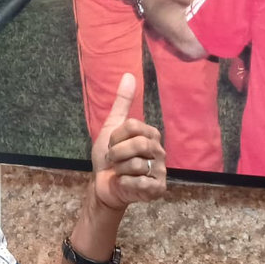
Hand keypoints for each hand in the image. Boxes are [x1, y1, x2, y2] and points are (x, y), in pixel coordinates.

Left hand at [91, 73, 165, 210]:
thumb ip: (122, 102)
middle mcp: (160, 151)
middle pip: (137, 144)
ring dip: (119, 170)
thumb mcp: (111, 127)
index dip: (115, 137)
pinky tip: (125, 184)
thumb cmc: (109, 158)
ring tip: (120, 172)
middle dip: (116, 153)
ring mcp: (161, 171)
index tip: (111, 145)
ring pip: (136, 164)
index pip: (133, 126)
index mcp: (151, 135)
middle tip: (114, 160)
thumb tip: (129, 75)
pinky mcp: (157, 189)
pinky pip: (138, 182)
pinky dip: (124, 183)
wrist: (104, 185)